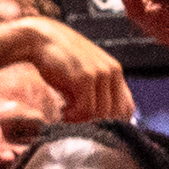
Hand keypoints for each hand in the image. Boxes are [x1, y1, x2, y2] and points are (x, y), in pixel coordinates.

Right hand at [12, 15, 136, 121]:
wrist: (41, 39)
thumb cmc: (59, 61)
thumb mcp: (83, 75)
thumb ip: (96, 90)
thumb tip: (99, 117)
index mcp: (115, 72)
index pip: (127, 108)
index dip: (112, 124)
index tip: (94, 128)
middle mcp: (113, 72)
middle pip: (115, 114)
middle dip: (96, 126)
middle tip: (77, 126)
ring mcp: (100, 74)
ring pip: (101, 114)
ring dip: (83, 123)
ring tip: (66, 118)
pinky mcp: (85, 78)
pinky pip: (86, 110)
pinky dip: (73, 117)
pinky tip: (62, 112)